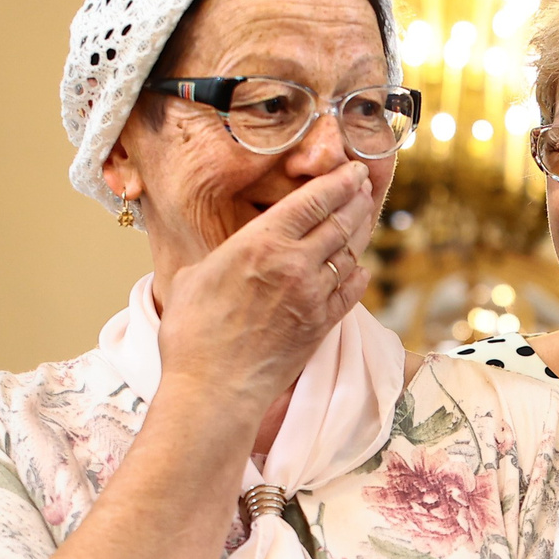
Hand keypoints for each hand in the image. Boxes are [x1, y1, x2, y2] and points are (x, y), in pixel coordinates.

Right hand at [153, 160, 378, 421]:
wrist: (214, 388)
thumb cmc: (192, 335)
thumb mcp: (193, 278)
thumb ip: (221, 257)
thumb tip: (223, 256)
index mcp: (261, 242)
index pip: (312, 201)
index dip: (337, 181)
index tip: (351, 170)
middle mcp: (294, 264)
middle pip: (339, 222)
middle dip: (356, 199)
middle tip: (364, 184)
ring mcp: (313, 296)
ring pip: (350, 253)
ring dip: (361, 231)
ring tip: (365, 215)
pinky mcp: (322, 326)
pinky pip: (351, 291)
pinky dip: (358, 274)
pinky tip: (359, 267)